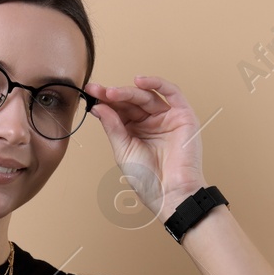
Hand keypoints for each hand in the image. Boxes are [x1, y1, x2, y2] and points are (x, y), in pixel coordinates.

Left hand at [85, 74, 206, 220]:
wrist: (170, 193)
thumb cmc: (148, 179)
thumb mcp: (123, 150)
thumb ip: (113, 127)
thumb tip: (98, 106)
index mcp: (135, 131)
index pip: (119, 110)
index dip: (104, 101)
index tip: (89, 93)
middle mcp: (151, 122)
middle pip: (131, 101)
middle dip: (113, 94)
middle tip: (97, 91)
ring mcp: (167, 117)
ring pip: (147, 96)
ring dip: (128, 91)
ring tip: (111, 93)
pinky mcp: (183, 115)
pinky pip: (172, 93)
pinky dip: (156, 83)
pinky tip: (138, 81)